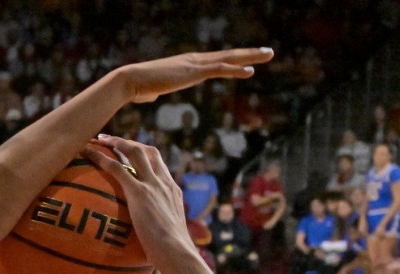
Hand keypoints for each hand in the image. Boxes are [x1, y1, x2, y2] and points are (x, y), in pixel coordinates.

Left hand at [85, 135, 198, 268]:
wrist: (178, 253)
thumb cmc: (173, 255)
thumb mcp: (168, 240)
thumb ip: (158, 235)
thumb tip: (149, 250)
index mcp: (172, 192)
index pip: (159, 167)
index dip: (145, 157)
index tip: (132, 155)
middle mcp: (164, 183)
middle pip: (149, 152)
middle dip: (129, 143)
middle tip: (111, 141)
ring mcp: (152, 185)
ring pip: (134, 152)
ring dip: (115, 143)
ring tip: (97, 140)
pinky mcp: (139, 192)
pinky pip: (116, 168)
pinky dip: (101, 157)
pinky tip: (86, 154)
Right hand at [117, 48, 272, 102]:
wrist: (131, 81)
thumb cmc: (137, 87)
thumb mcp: (150, 90)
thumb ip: (155, 91)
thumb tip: (150, 96)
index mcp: (187, 64)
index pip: (215, 61)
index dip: (232, 61)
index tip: (246, 61)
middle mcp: (194, 60)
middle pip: (228, 55)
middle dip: (249, 54)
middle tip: (268, 52)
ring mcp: (195, 64)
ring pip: (229, 58)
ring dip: (250, 57)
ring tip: (269, 55)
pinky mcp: (194, 72)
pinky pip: (220, 69)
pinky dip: (236, 70)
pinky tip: (250, 71)